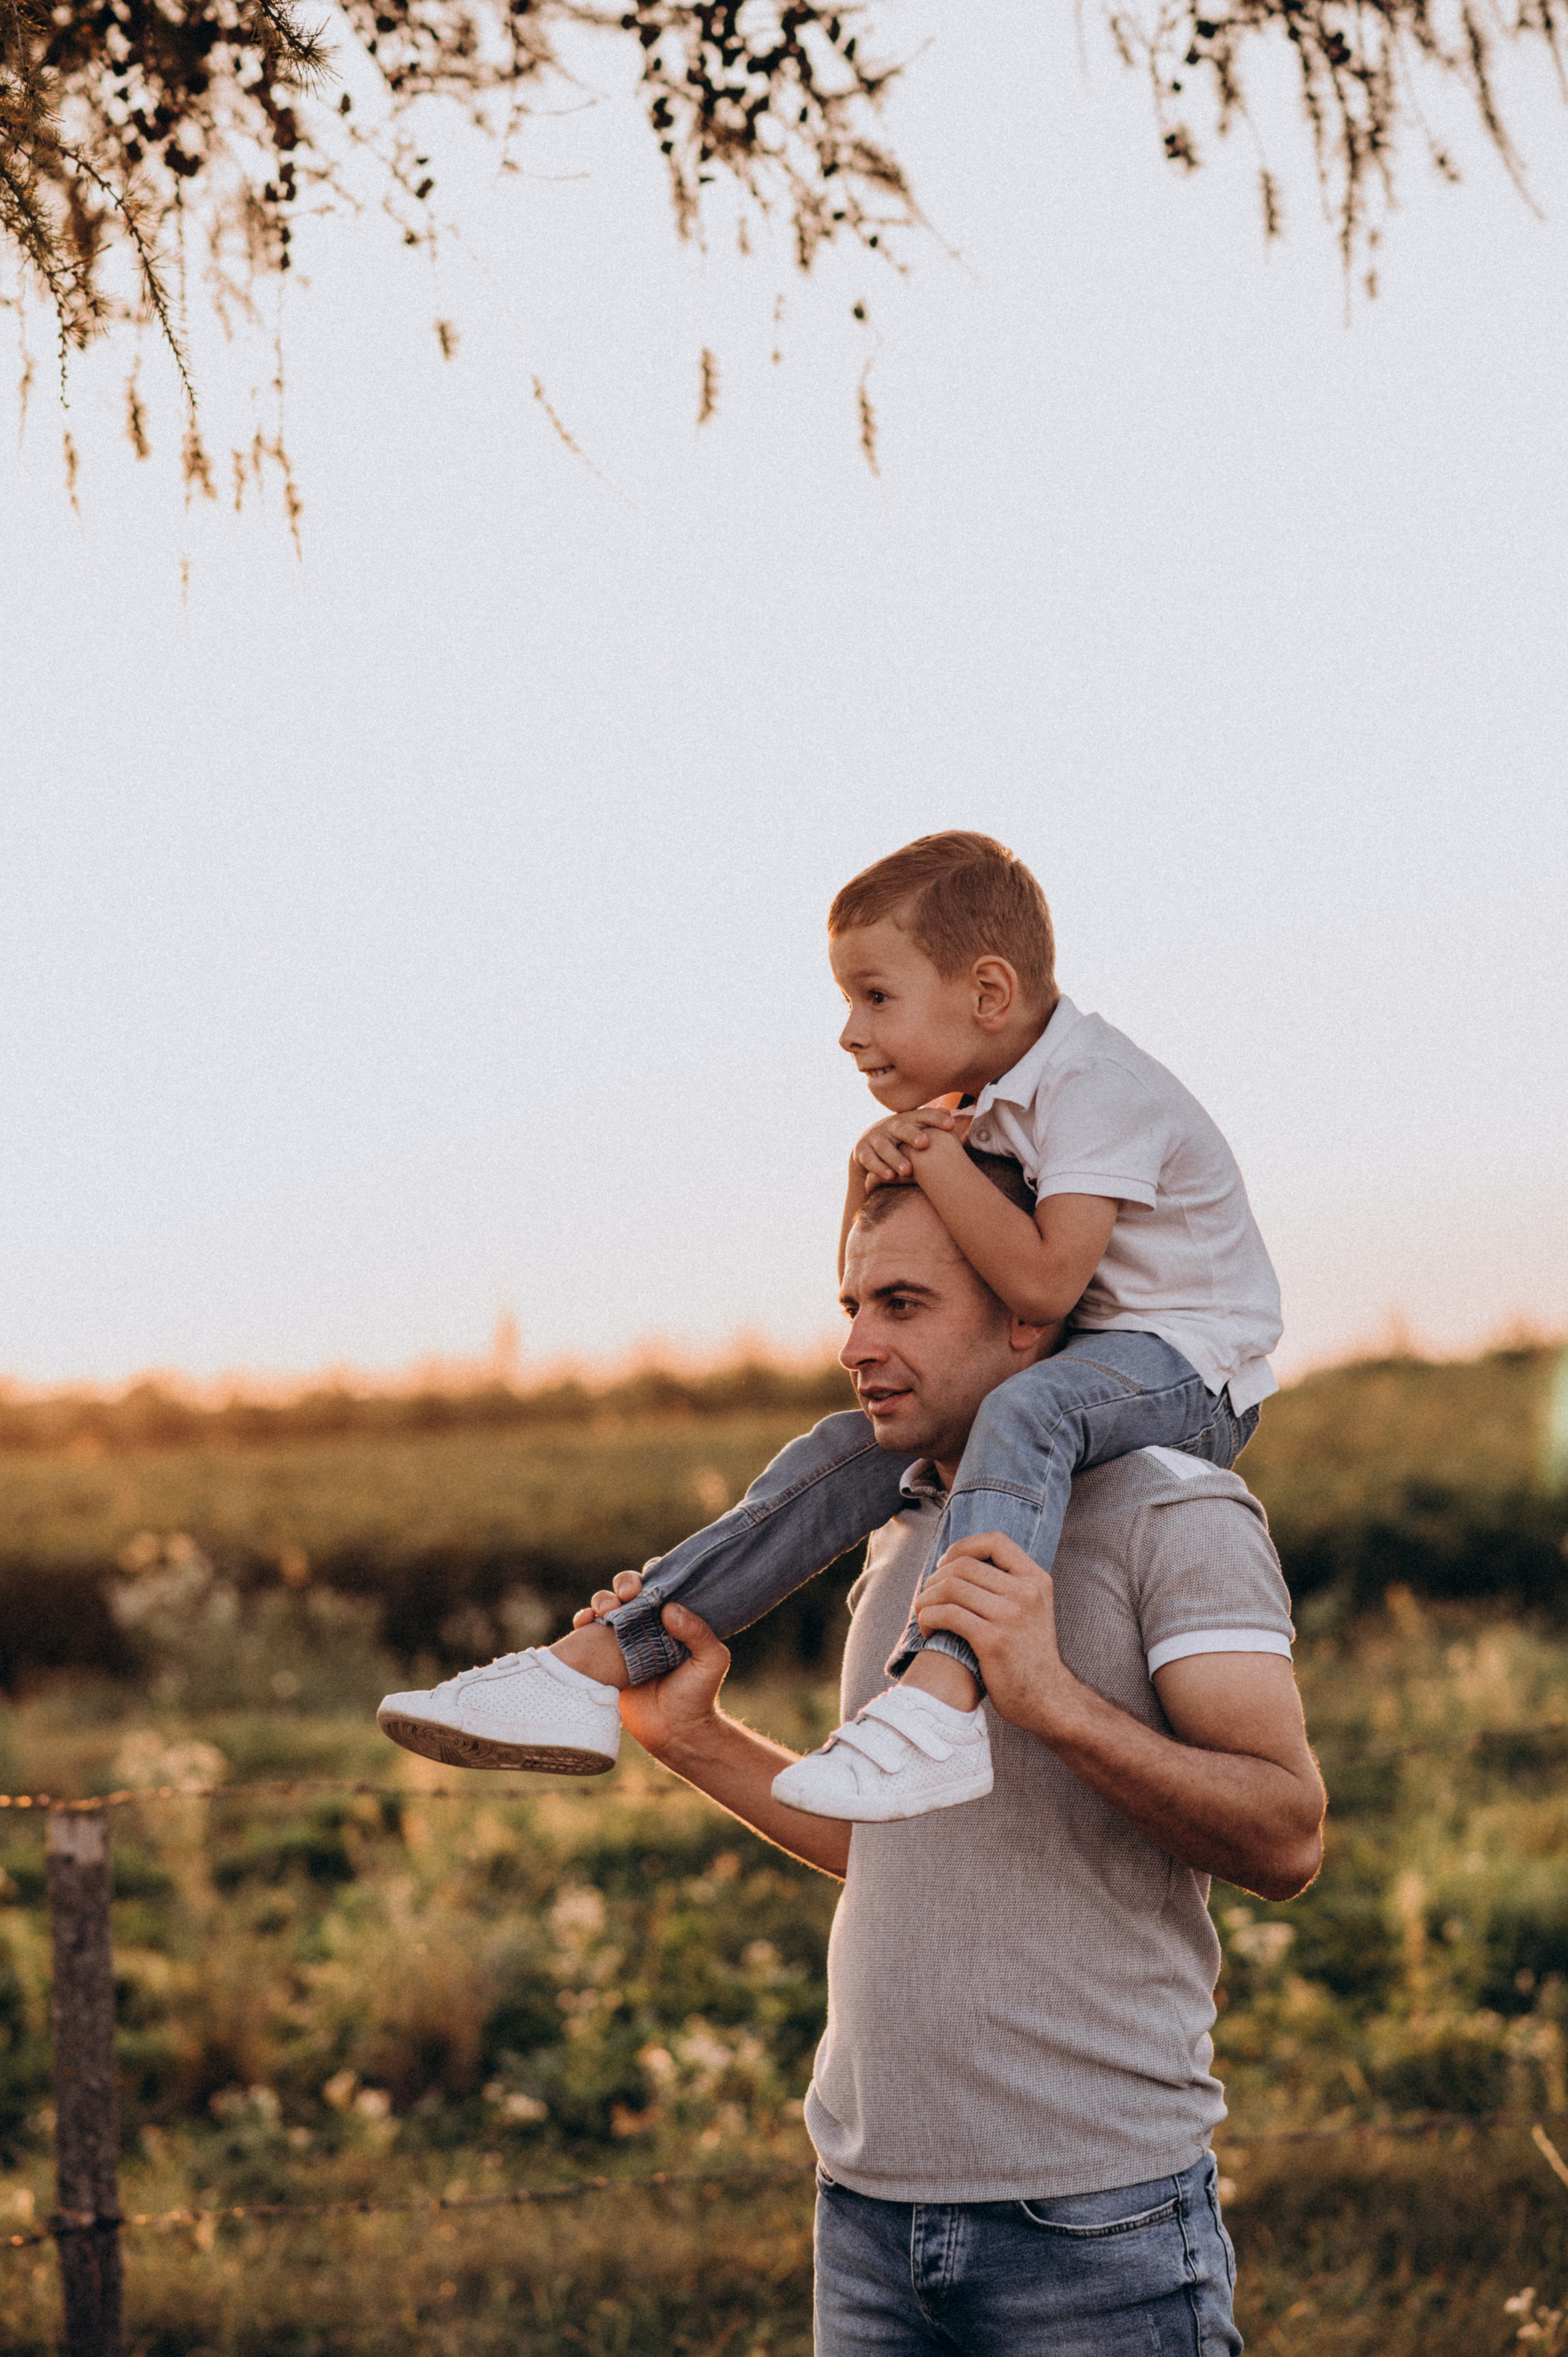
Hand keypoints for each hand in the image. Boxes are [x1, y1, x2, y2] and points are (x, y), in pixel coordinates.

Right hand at [576, 1570, 732, 1764]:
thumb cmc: (698, 1696)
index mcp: (673, 1619)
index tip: (650, 1579)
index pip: (661, 1584)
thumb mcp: (711, 1661)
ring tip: (607, 1611)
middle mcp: (647, 1624)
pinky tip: (584, 1623)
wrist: (674, 1733)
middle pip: (629, 1589)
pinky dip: (583, 1620)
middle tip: (627, 1593)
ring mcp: (624, 1640)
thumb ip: (698, 1632)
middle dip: (624, 1582)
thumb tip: (669, 1609)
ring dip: (602, 1599)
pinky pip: (588, 1632)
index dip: (654, 1573)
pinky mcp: (604, 1657)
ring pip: (606, 1605)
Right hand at [854, 1105, 968, 1187]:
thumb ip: (931, 1125)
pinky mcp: (862, 1151)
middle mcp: (890, 1126)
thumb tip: (951, 1115)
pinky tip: (890, 1176)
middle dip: (912, 1135)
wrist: (868, 1149)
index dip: (936, 1118)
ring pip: (885, 1147)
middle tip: (924, 1143)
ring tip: (907, 1171)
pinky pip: (870, 1160)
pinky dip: (879, 1168)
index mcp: (907, 1119)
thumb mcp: (915, 1131)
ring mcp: (875, 1137)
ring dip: (896, 1158)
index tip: (951, 1126)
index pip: (923, 1115)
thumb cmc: (901, 1141)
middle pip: (901, 1128)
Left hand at [913, 1533, 1085, 1740]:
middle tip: (927, 1597)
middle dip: (935, 1578)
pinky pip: (948, 1614)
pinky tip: (928, 1629)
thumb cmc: (1029, 1655)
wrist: (1047, 1699)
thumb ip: (1008, 1585)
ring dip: (926, 1599)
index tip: (946, 1566)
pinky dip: (929, 1617)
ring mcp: (1011, 1616)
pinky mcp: (994, 1640)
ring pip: (950, 1588)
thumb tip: (960, 1562)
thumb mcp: (1032, 1609)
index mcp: (1037, 1580)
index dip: (962, 1547)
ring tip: (924, 1614)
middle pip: (963, 1565)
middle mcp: (1026, 1593)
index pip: (995, 1540)